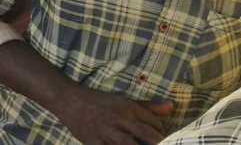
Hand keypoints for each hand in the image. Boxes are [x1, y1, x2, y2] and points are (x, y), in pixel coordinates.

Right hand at [56, 86, 172, 144]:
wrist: (68, 100)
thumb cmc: (98, 101)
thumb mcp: (122, 100)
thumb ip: (147, 107)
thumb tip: (171, 107)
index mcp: (127, 107)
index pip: (153, 123)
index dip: (161, 132)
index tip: (161, 137)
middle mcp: (119, 118)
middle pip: (147, 135)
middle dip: (158, 144)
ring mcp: (106, 131)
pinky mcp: (94, 142)